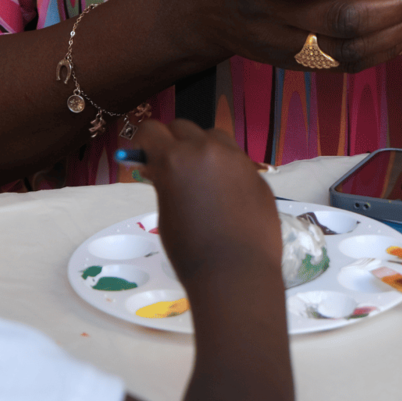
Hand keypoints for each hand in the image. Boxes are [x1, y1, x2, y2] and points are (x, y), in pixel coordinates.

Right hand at [133, 120, 281, 288]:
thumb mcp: (166, 213)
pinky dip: (226, 169)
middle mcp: (207, 151)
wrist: (237, 273)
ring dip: (203, 149)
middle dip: (173, 142)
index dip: (144, 142)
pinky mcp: (257, 175)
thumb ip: (164, 182)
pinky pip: (236, 160)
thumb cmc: (192, 252)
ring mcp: (237, 160)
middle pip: (183, 128)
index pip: (151, 130)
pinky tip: (226, 196)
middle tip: (171, 166)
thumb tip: (160, 168)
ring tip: (201, 178)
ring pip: (215, 137)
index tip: (145, 155)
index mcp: (176, 159)